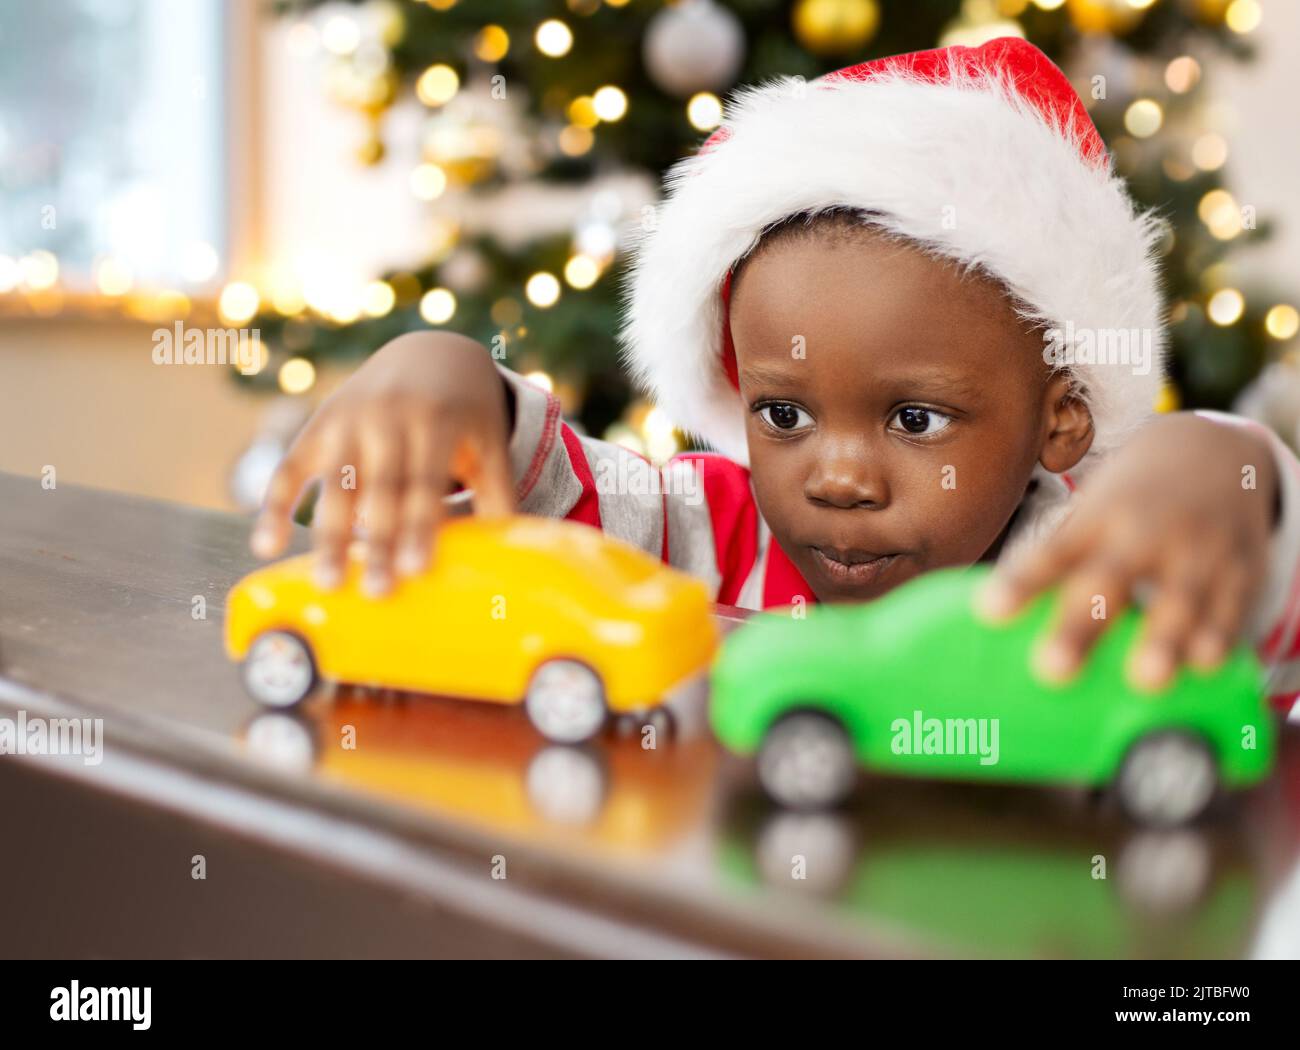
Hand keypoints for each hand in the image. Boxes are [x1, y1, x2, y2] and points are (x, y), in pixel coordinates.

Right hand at [250, 332, 513, 595]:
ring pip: (334, 483)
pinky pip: (289, 467)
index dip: (419, 526)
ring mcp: (348, 419)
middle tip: (375, 593)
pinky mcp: (319, 425)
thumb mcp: (489, 443)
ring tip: (328, 583)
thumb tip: (509, 553)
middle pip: (380, 488)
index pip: (425, 482)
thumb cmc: (466, 415)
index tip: (415, 571)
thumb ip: (499, 492)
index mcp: (435, 419)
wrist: (430, 352)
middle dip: (377, 541)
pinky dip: (274, 505)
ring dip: (328, 534)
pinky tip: (266, 546)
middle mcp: (387, 416)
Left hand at [976, 414, 1275, 690]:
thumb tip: (999, 622)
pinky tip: (1205, 665)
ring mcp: (1197, 550)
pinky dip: (1219, 636)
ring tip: (1145, 680)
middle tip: (1052, 669)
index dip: (1021, 583)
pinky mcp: (1242, 570)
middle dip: (1081, 626)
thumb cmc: (1133, 500)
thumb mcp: (1094, 513)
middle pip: (1109, 579)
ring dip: (1162, 640)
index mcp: (1097, 519)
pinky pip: (1232, 608)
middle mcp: (1145, 533)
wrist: (1214, 451)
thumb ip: (1063, 563)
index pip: (1052, 553)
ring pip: (1179, 598)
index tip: (989, 612)